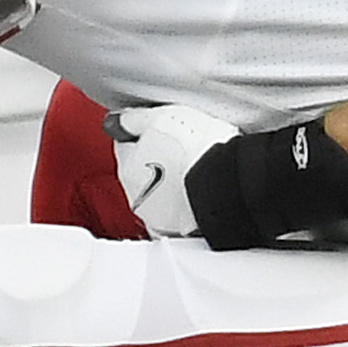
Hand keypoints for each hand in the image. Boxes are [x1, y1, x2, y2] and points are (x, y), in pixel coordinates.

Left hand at [105, 103, 235, 238]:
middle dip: (158, 159)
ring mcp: (160, 217)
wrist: (228, 181)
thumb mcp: (160, 117)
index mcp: (128, 169)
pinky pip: (179, 212)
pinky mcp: (183, 230)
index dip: (145, 132)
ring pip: (160, 193)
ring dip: (172, 181)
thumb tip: (119, 121)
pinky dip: (186, 202)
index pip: (126, 144)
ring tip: (196, 166)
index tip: (161, 128)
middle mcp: (139, 197)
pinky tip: (200, 189)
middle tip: (183, 146)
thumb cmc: (198, 149)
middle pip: (142, 171)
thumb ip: (133, 119)